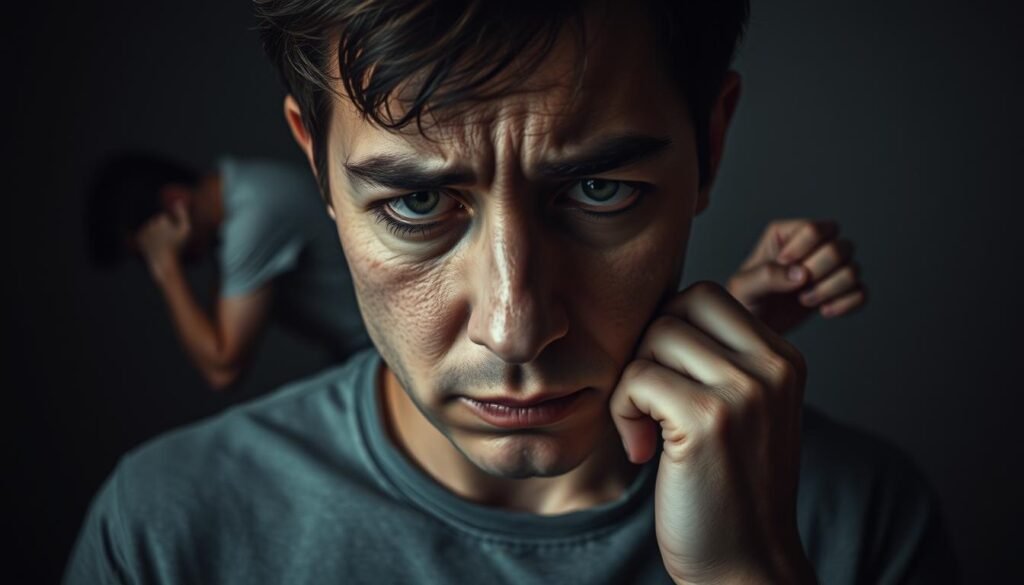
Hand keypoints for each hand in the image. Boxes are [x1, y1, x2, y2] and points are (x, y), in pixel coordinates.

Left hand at [135, 200, 191, 278]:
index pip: (164, 217)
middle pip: (156, 222)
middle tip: (168, 239)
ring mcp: (144, 231)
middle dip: (161, 228)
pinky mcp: (139, 239)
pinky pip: (143, 235)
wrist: (164, 262)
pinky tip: (153, 243)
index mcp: (161, 219)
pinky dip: (147, 238)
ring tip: (161, 242)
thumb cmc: (178, 247)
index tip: (174, 233)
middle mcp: (151, 223)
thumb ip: (183, 214)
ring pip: (149, 228)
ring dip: (154, 232)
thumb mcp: (185, 230)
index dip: (170, 225)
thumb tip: (179, 201)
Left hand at [611, 282, 815, 584]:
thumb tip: (655, 308)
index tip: (664, 383)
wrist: (744, 566)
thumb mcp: (741, 411)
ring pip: (654, 337)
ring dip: (631, 385)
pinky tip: (642, 454)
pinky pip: (637, 378)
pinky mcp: (708, 420)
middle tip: (650, 403)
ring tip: (646, 431)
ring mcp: (745, 392)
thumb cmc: (728, 489)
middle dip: (648, 350)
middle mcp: (773, 368)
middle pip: (678, 306)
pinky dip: (623, 413)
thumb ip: (715, 359)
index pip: (706, 296)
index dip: (668, 330)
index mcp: (784, 359)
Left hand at [726, 219, 866, 334]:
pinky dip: (847, 304)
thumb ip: (767, 276)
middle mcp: (812, 246)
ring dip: (831, 290)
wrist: (754, 327)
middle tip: (797, 289)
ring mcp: (828, 268)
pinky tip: (825, 312)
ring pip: (854, 269)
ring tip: (806, 301)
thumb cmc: (743, 301)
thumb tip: (801, 274)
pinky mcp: (839, 291)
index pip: (814, 229)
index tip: (782, 266)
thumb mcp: (743, 287)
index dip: (802, 251)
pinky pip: (862, 292)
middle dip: (819, 272)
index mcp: (787, 234)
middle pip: (840, 247)